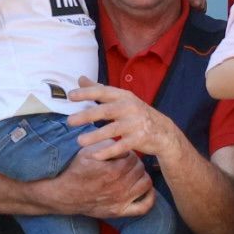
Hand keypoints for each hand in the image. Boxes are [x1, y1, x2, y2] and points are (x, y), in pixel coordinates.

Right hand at [42, 145, 154, 218]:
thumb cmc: (75, 171)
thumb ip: (107, 145)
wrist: (63, 194)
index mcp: (113, 170)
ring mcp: (121, 200)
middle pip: (140, 168)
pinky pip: (144, 207)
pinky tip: (145, 189)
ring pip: (146, 183)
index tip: (122, 153)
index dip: (128, 152)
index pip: (133, 156)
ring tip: (133, 173)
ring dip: (142, 176)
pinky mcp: (120, 212)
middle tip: (127, 162)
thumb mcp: (88, 152)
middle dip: (135, 163)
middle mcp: (120, 186)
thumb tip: (122, 142)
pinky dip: (149, 197)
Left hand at [66, 77, 187, 161]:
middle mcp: (130, 108)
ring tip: (80, 141)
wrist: (163, 131)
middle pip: (106, 111)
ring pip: (113, 130)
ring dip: (96, 136)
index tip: (70, 95)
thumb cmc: (136, 113)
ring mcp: (135, 124)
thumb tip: (80, 79)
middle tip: (70, 121)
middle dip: (87, 115)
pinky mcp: (139, 139)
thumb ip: (100, 90)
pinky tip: (96, 155)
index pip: (103, 92)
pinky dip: (109, 151)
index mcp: (124, 96)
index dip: (87, 93)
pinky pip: (122, 146)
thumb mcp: (122, 99)